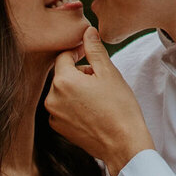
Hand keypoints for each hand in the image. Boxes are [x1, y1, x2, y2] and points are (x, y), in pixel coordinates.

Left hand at [46, 27, 154, 175]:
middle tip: (100, 80)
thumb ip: (94, 49)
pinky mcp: (58, 128)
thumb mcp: (109, 73)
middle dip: (78, 72)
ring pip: (62, 91)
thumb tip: (88, 31)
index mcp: (62, 81)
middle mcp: (52, 98)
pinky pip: (62, 108)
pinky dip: (73, 105)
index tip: (90, 55)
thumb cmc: (119, 108)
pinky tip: (92, 111)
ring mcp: (53, 115)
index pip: (63, 56)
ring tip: (97, 97)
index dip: (77, 52)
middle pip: (62, 74)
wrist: (123, 144)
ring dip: (76, 89)